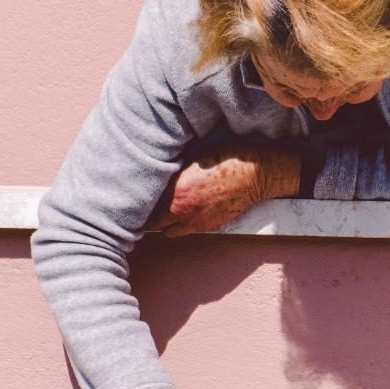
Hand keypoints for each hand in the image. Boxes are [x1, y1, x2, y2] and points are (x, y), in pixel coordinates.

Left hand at [147, 143, 299, 236]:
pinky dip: (180, 225)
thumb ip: (172, 170)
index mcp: (176, 190)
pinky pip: (186, 231)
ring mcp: (197, 221)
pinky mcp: (210, 225)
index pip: (145, 204)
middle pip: (151, 223)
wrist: (257, 174)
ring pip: (168, 231)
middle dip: (146, 215)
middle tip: (144, 206)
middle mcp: (183, 210)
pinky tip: (183, 212)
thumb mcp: (194, 157)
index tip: (132, 195)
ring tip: (162, 211)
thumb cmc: (229, 157)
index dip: (137, 200)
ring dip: (163, 223)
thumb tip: (155, 171)